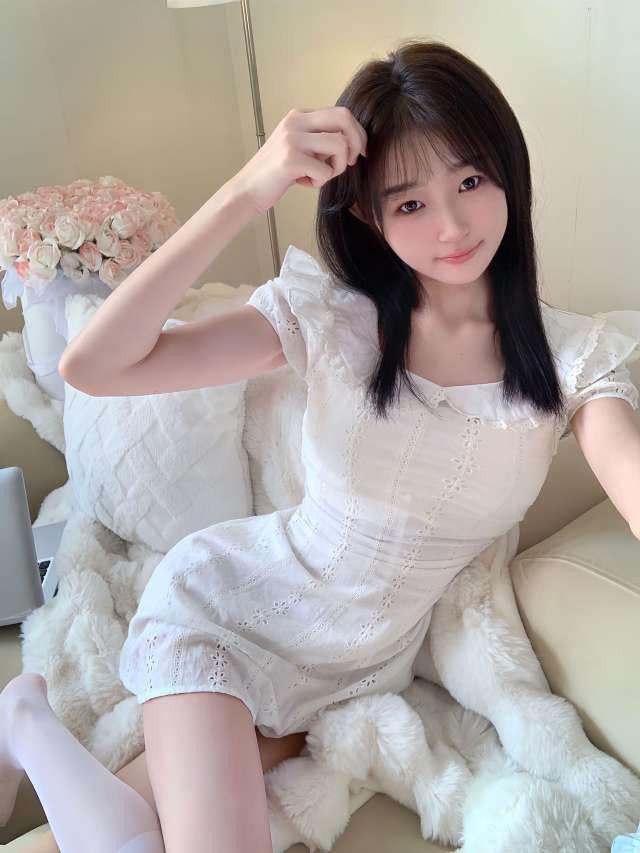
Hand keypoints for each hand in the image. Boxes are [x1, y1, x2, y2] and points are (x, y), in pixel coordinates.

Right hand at [231, 106, 367, 215]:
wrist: (247, 189)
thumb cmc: (277, 173)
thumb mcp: (298, 147)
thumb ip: (319, 139)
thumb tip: (353, 141)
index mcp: (299, 116)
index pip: (341, 113)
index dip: (358, 133)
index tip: (359, 152)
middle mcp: (296, 122)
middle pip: (344, 119)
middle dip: (357, 142)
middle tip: (351, 163)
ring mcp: (292, 139)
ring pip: (339, 145)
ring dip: (337, 167)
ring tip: (321, 176)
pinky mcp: (291, 159)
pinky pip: (325, 170)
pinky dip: (320, 181)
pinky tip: (305, 183)